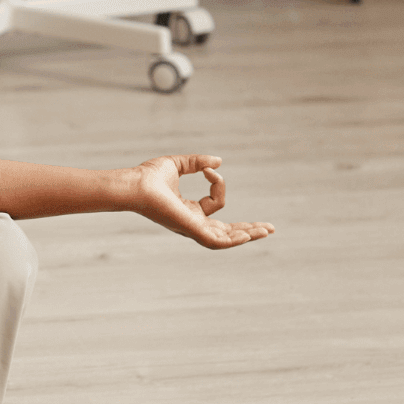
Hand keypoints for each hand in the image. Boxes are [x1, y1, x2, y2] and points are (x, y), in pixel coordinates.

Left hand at [126, 155, 274, 249]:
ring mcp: (191, 229)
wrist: (134, 185)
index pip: (215, 204)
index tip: (207, 169)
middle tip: (268, 229)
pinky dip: (232, 240)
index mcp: (188, 211)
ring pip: (225, 239)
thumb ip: (197, 162)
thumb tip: (217, 162)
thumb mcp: (177, 164)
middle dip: (247, 230)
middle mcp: (191, 223)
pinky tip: (248, 235)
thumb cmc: (147, 176)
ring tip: (266, 232)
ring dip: (247, 235)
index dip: (217, 185)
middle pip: (225, 231)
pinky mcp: (190, 229)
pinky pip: (215, 241)